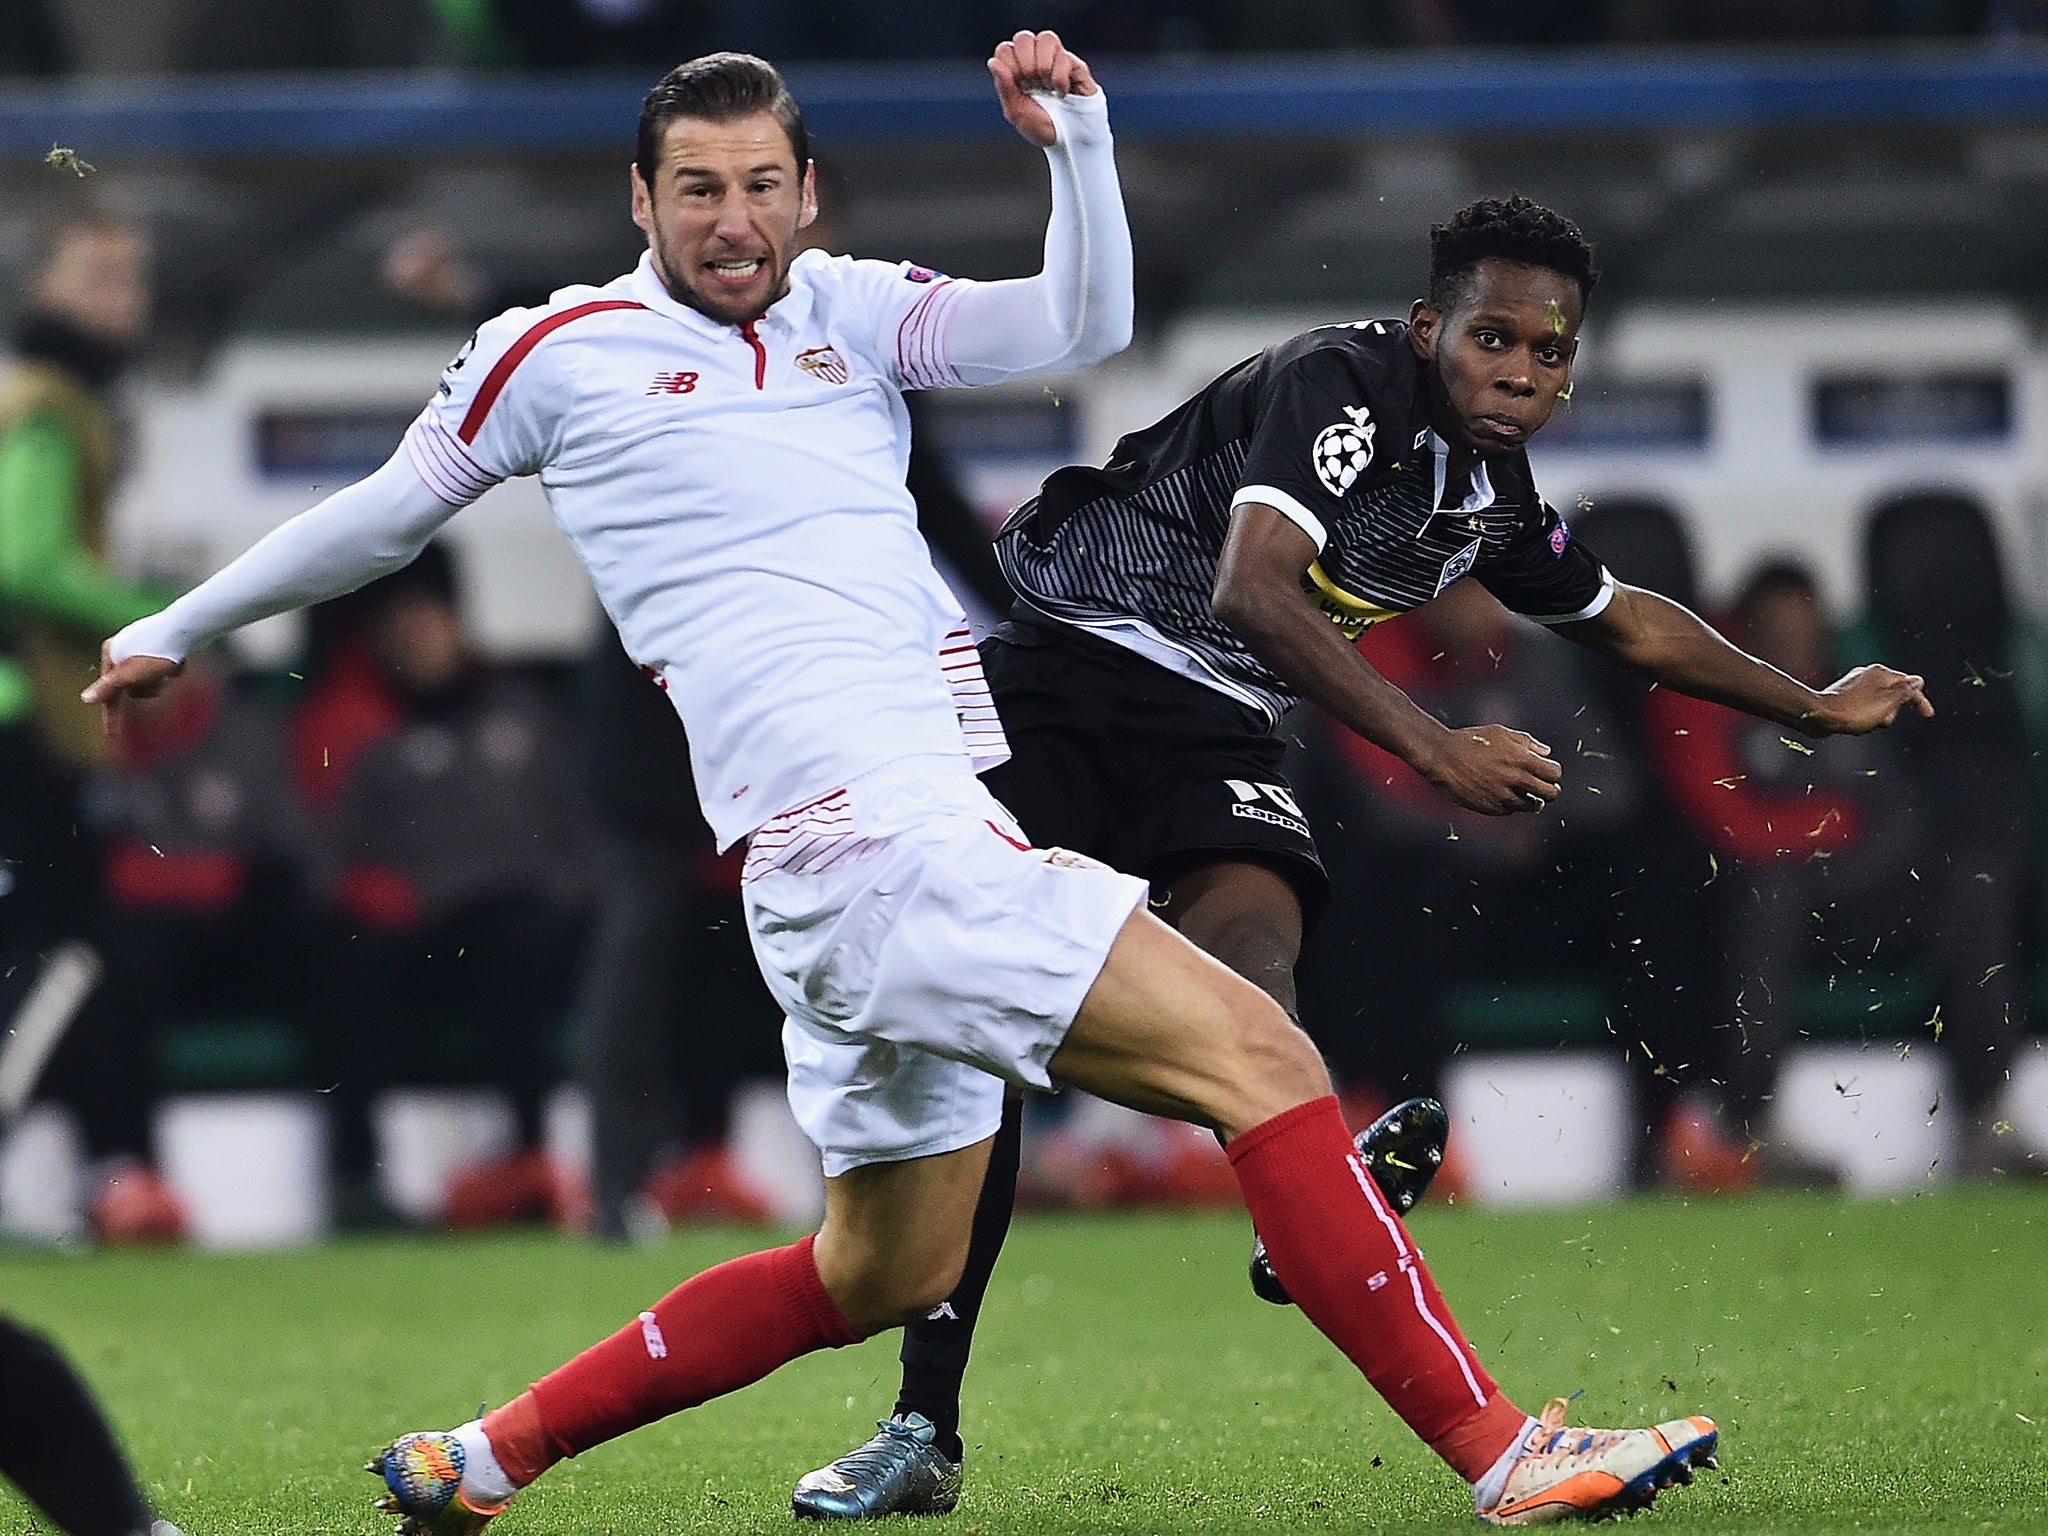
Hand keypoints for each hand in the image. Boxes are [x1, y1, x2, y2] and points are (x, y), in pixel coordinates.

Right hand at [80, 643, 181, 738]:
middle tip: (160, 676)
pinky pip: (163, 671)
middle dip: (149, 689)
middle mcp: (123, 648)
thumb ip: (107, 688)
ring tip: (170, 668)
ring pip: (149, 681)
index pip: (109, 694)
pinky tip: (179, 662)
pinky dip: (171, 672)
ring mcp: (142, 647)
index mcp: (110, 653)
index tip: (112, 738)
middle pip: (132, 688)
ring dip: (161, 681)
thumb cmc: (156, 653)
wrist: (187, 629)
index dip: (111, 717)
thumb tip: (85, 699)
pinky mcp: (161, 647)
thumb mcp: (129, 674)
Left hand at [988, 29, 1096, 147]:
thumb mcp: (1016, 112)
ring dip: (1043, 65)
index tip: (1017, 88)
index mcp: (1017, 69)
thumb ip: (1004, 87)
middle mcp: (1036, 59)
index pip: (1005, 49)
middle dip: (1024, 64)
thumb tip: (993, 62)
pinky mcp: (1076, 66)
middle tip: (1032, 86)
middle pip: (1023, 37)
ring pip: (1046, 38)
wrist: (1068, 143)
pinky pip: (1065, 57)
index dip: (1008, 67)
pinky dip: (1059, 79)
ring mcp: (1057, 60)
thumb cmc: (1041, 127)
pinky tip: (1061, 93)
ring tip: (1047, 86)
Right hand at [1415, 723, 1562, 816]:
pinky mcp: (1490, 807)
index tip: (1548, 772)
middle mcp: (1515, 780)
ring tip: (1527, 796)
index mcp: (1521, 759)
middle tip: (1545, 788)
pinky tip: (1504, 795)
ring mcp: (1503, 796)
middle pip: (1550, 794)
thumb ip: (1527, 743)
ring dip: (1532, 800)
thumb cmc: (1470, 741)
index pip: (1554, 773)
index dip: (1553, 773)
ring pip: (1532, 806)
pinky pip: (1510, 810)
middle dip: (1550, 790)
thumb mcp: (1500, 733)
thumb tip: (1546, 753)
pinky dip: (1511, 804)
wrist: (1441, 757)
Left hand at [1804, 664, 1933, 734]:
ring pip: (1878, 705)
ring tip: (1864, 723)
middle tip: (1881, 719)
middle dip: (1892, 712)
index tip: (1927, 715)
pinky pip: (1863, 710)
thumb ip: (1905, 692)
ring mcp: (1854, 685)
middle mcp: (1867, 675)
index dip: (1919, 700)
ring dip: (1877, 718)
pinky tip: (1854, 724)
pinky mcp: (1844, 697)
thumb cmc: (1854, 710)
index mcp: (1880, 672)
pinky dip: (1864, 718)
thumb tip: (1917, 681)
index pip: (1909, 684)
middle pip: (1893, 696)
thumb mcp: (1887, 702)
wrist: (1819, 716)